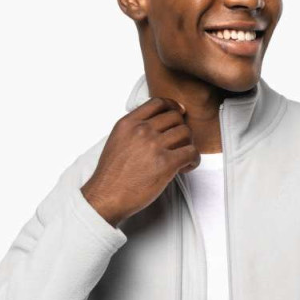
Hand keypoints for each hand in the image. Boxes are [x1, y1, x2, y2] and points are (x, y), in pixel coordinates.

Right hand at [81, 96, 199, 226]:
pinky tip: (185, 167)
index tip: (179, 114)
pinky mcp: (165, 164)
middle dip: (181, 129)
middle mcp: (141, 130)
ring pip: (186, 133)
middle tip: (179, 144)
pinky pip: (191, 152)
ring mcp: (154, 146)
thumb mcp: (116, 141)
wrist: (106, 196)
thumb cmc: (111, 175)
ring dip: (188, 145)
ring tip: (181, 158)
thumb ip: (134, 130)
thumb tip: (154, 127)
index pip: (158, 103)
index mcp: (128, 123)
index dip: (173, 107)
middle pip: (175, 117)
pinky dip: (193, 159)